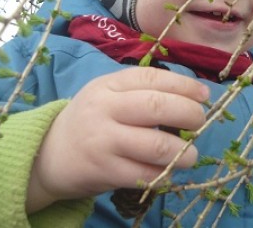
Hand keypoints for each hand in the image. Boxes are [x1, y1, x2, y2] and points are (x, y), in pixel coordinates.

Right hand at [26, 67, 208, 211]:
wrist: (48, 155)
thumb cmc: (90, 120)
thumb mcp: (107, 94)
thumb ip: (139, 91)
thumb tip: (190, 96)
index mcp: (108, 85)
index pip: (152, 78)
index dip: (184, 85)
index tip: (204, 95)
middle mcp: (105, 109)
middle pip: (157, 106)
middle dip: (189, 114)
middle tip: (200, 122)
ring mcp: (104, 141)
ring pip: (155, 145)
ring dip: (183, 151)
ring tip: (190, 154)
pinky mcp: (105, 171)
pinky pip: (145, 173)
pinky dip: (165, 173)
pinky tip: (170, 171)